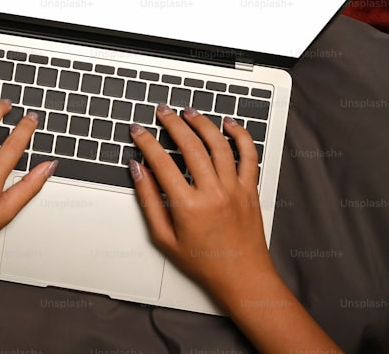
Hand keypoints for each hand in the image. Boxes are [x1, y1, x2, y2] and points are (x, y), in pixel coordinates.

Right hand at [128, 105, 276, 302]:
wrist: (242, 277)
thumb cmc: (204, 261)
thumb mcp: (164, 237)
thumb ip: (149, 200)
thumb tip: (138, 171)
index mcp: (188, 206)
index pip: (161, 162)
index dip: (146, 142)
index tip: (138, 130)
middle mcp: (213, 193)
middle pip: (191, 145)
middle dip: (173, 123)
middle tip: (162, 111)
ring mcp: (235, 189)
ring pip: (219, 144)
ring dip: (203, 123)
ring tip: (189, 112)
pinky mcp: (251, 190)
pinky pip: (249, 155)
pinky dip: (241, 136)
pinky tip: (230, 125)